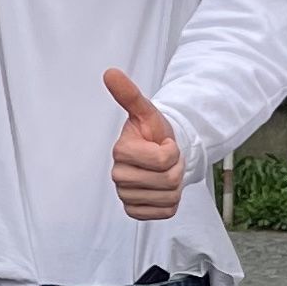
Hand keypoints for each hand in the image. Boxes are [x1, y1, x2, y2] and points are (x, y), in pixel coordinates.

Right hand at [103, 69, 184, 222]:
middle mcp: (118, 176)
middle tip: (166, 159)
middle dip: (176, 168)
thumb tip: (110, 72)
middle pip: (168, 180)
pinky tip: (162, 189)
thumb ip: (129, 94)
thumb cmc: (153, 133)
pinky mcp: (135, 211)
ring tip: (165, 172)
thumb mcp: (147, 112)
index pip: (163, 159)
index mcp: (120, 151)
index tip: (163, 143)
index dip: (172, 151)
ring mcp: (125, 196)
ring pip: (169, 197)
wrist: (159, 154)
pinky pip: (165, 212)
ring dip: (175, 185)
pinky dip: (171, 202)